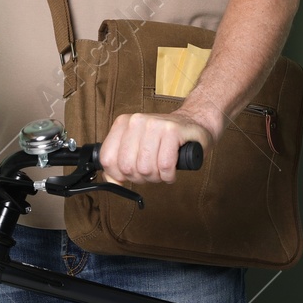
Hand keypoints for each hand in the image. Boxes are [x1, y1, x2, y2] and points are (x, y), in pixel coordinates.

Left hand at [97, 110, 214, 186]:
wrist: (194, 123)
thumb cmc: (164, 140)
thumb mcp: (137, 147)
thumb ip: (119, 164)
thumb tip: (111, 182)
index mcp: (123, 123)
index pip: (108, 159)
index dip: (118, 175)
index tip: (130, 175)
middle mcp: (136, 121)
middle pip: (127, 167)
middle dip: (140, 177)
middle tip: (151, 172)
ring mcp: (155, 124)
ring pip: (146, 168)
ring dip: (157, 177)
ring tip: (163, 169)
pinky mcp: (173, 131)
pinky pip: (165, 166)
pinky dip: (169, 176)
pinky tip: (171, 171)